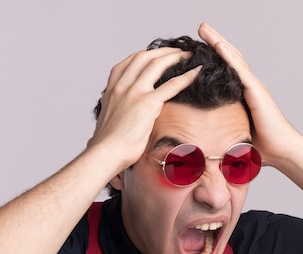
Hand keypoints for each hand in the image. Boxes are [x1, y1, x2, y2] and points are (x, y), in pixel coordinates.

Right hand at [87, 47, 200, 170]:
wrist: (106, 153)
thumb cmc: (107, 144)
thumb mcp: (110, 120)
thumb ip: (118, 110)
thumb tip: (124, 117)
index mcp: (112, 89)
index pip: (129, 62)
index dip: (145, 55)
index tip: (157, 55)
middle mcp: (122, 85)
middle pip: (144, 57)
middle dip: (163, 52)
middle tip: (177, 52)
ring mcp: (134, 92)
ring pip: (157, 64)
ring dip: (174, 57)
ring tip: (187, 56)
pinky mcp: (147, 103)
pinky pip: (171, 85)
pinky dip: (186, 76)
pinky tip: (196, 72)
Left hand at [198, 22, 300, 166]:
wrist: (281, 151)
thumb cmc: (260, 146)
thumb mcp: (235, 131)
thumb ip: (223, 126)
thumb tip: (204, 133)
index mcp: (244, 93)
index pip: (228, 68)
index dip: (216, 54)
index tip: (199, 44)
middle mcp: (250, 86)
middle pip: (231, 57)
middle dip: (215, 41)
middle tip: (200, 27)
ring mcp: (254, 87)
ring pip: (234, 58)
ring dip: (219, 42)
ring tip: (204, 29)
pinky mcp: (257, 92)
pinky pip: (240, 71)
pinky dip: (229, 57)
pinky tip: (218, 45)